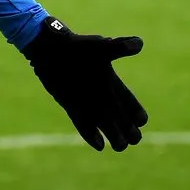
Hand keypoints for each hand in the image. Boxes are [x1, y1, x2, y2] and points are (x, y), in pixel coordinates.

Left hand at [22, 16, 146, 151]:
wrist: (49, 49)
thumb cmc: (76, 46)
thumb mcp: (99, 47)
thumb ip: (119, 47)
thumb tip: (139, 43)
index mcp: (113, 84)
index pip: (132, 106)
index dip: (138, 116)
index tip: (139, 121)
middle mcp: (102, 96)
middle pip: (122, 120)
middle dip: (129, 131)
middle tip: (131, 139)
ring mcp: (86, 102)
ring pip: (105, 125)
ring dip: (113, 136)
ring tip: (118, 146)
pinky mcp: (70, 106)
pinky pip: (83, 124)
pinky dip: (90, 135)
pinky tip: (99, 145)